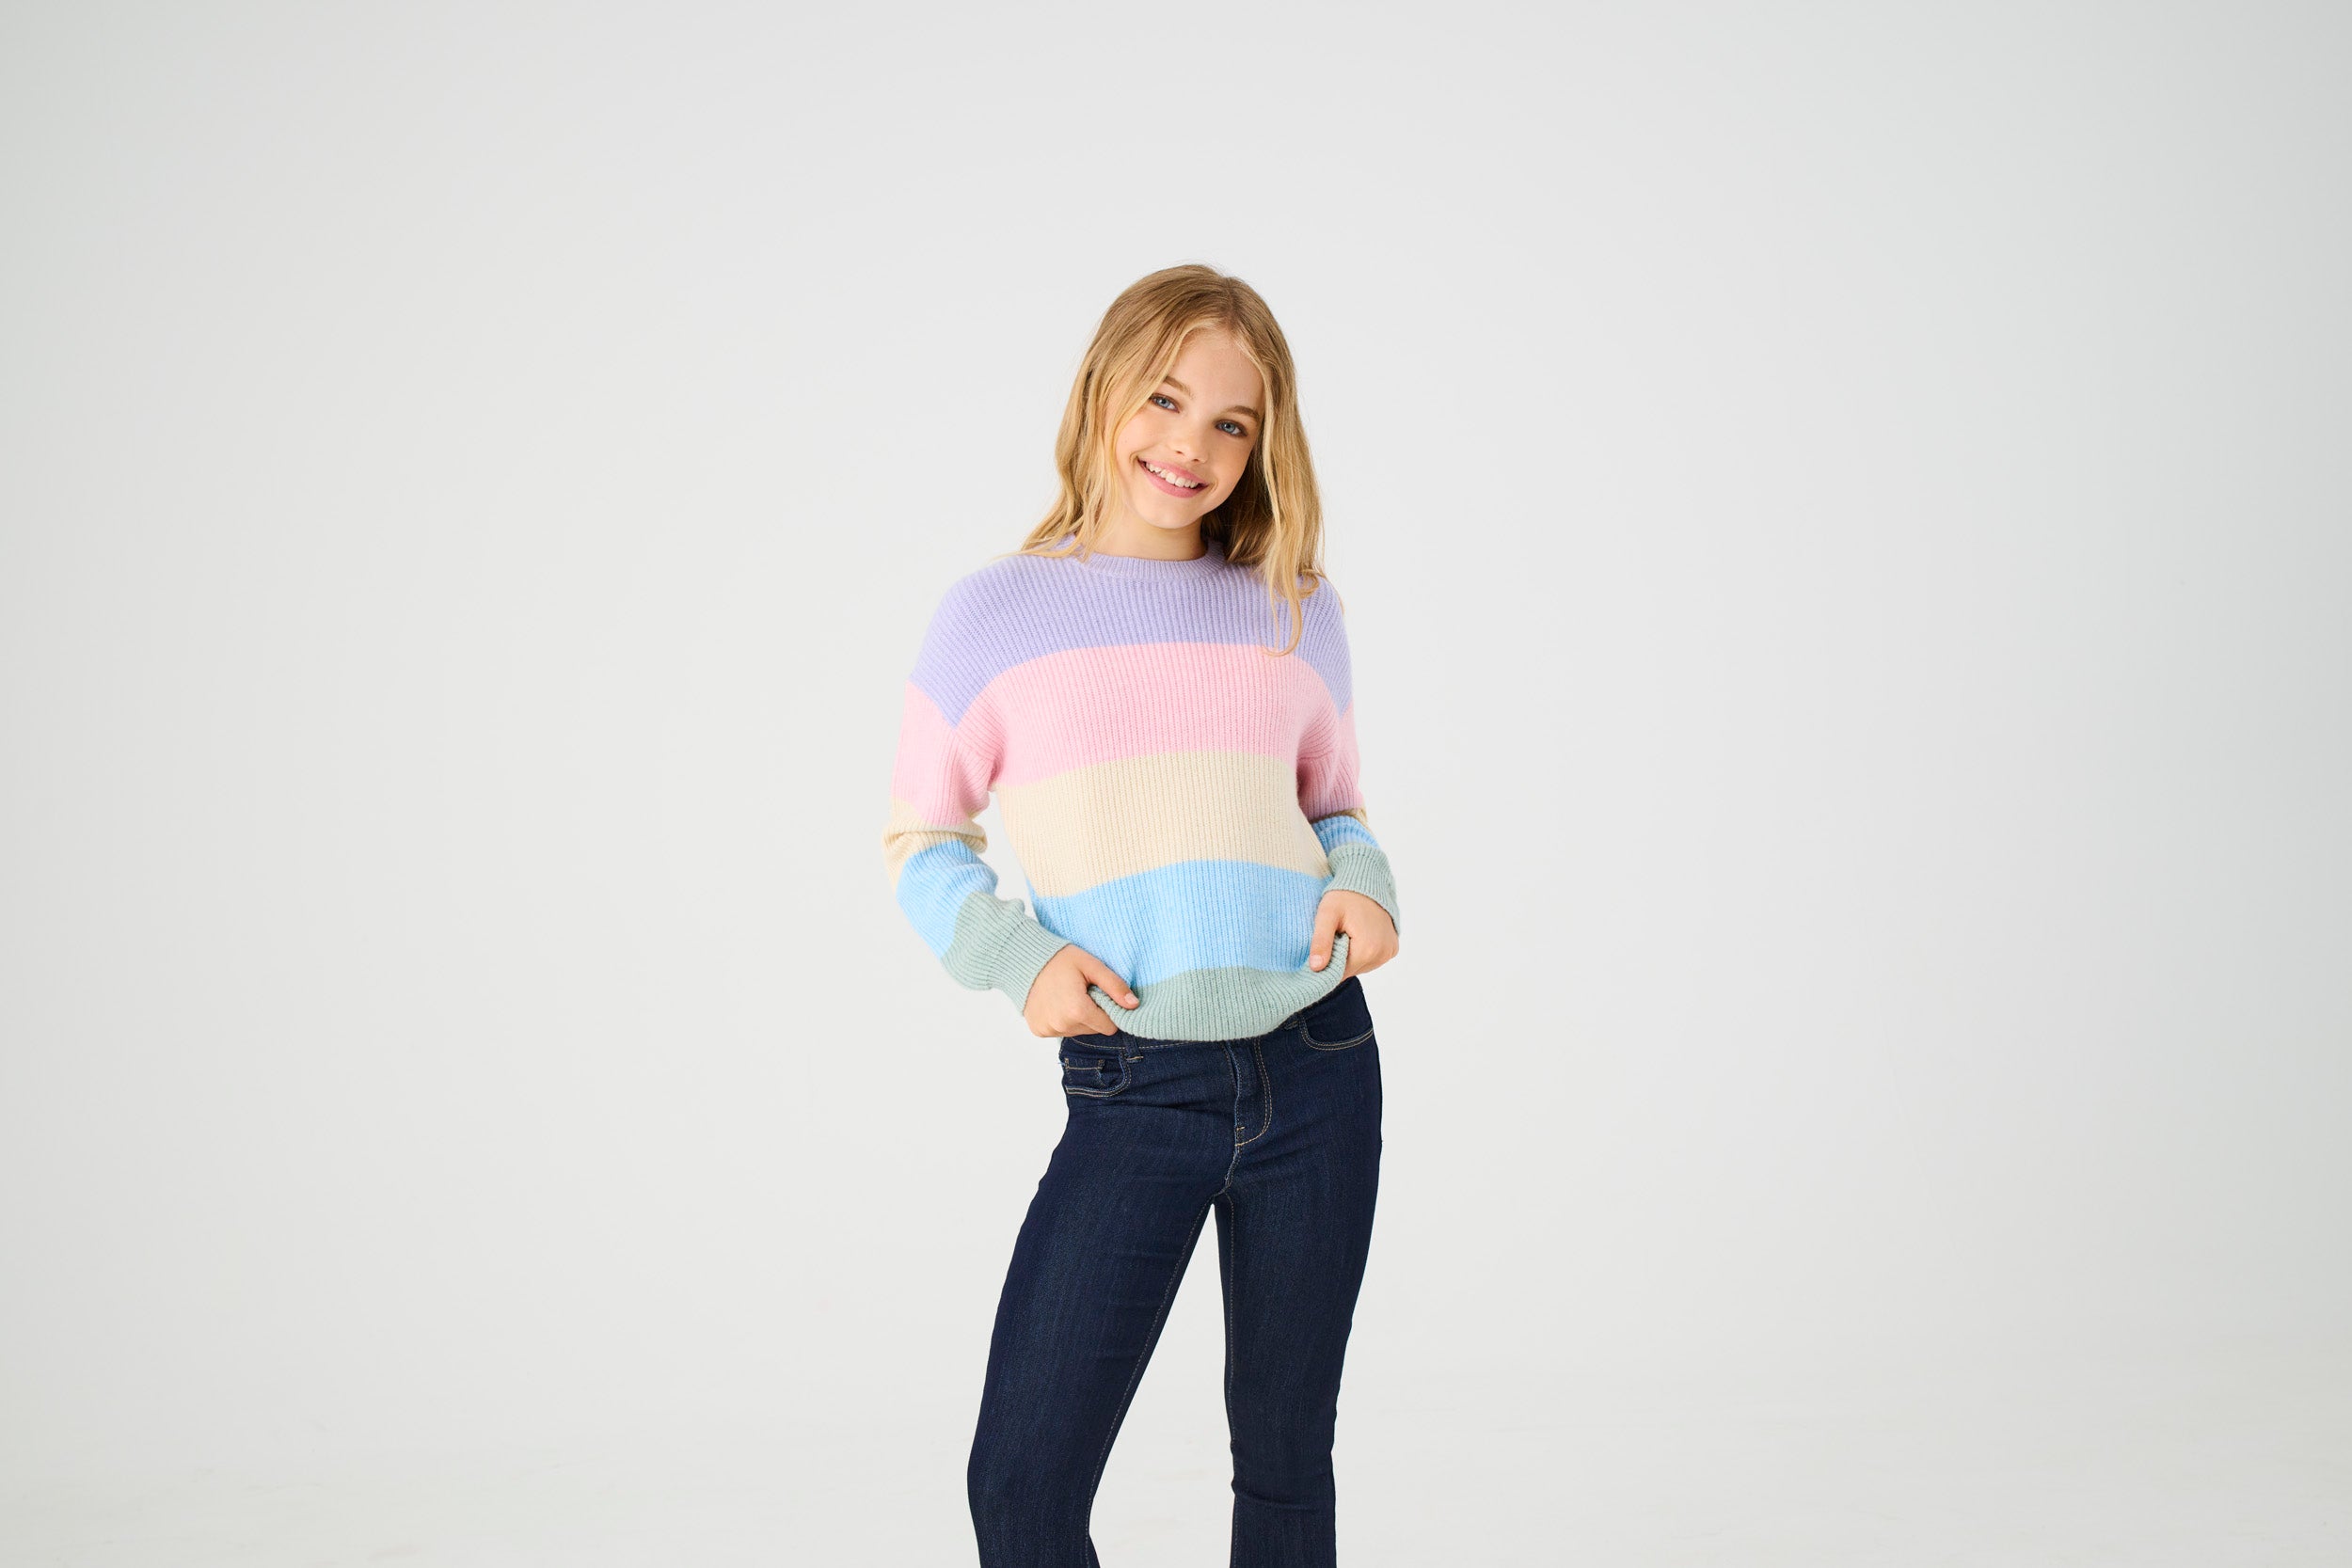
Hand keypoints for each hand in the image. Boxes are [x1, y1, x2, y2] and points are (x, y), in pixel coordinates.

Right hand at [1023, 944, 1140, 1037]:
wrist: (1024, 959)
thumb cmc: (1060, 959)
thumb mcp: (1092, 966)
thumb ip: (1115, 986)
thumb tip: (1134, 1005)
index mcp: (1078, 1011)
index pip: (1109, 1027)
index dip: (1108, 1011)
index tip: (1098, 995)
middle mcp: (1062, 1025)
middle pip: (1093, 1030)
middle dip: (1093, 1014)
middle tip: (1082, 992)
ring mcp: (1048, 1029)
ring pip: (1078, 1031)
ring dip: (1077, 1017)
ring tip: (1067, 995)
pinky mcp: (1038, 1030)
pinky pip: (1060, 1031)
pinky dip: (1062, 1019)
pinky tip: (1056, 1002)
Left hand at [1309, 891, 1396, 979]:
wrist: (1367, 882)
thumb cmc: (1344, 896)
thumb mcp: (1327, 915)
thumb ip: (1321, 942)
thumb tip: (1316, 968)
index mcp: (1367, 950)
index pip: (1339, 973)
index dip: (1327, 963)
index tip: (1322, 948)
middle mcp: (1382, 954)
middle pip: (1351, 970)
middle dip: (1339, 959)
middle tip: (1334, 936)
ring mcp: (1389, 952)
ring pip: (1361, 966)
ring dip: (1351, 956)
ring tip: (1346, 934)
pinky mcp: (1392, 948)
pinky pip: (1372, 959)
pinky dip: (1362, 952)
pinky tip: (1358, 935)